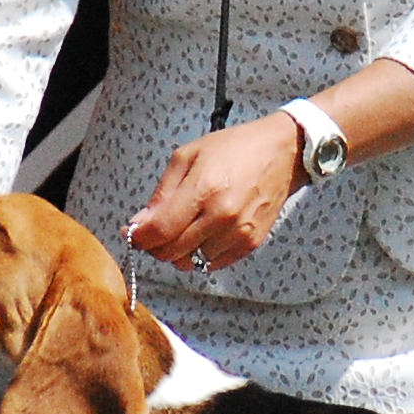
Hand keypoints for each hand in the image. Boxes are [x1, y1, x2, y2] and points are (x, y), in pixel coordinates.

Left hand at [125, 115, 304, 272]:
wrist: (281, 153)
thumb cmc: (234, 148)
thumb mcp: (188, 156)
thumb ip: (162, 193)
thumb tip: (140, 223)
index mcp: (204, 190)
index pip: (160, 231)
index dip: (139, 237)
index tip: (131, 233)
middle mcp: (222, 217)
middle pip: (172, 252)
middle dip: (155, 245)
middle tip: (153, 231)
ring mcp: (238, 234)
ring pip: (190, 262)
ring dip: (178, 251)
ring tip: (181, 230)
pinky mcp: (250, 244)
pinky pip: (212, 264)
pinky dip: (200, 255)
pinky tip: (202, 234)